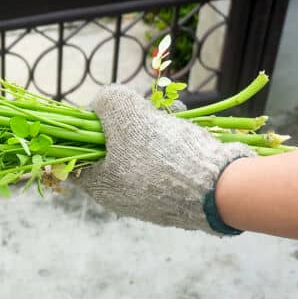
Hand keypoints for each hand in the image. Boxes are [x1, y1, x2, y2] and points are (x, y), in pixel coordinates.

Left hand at [71, 85, 254, 234]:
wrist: (221, 187)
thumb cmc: (162, 154)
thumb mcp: (123, 113)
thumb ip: (107, 102)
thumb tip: (104, 104)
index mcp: (99, 186)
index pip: (76, 153)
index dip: (86, 126)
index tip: (104, 111)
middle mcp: (120, 196)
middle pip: (110, 148)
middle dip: (126, 123)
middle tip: (142, 111)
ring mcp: (149, 196)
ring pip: (141, 149)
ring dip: (152, 127)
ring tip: (167, 116)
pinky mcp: (175, 192)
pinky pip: (165, 159)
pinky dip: (171, 141)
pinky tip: (181, 129)